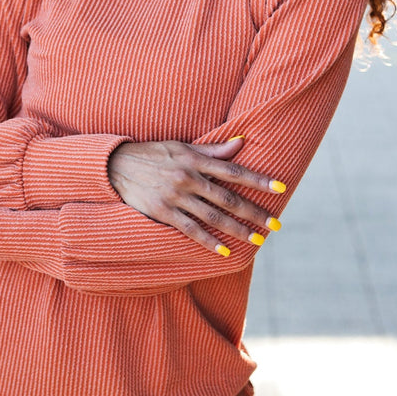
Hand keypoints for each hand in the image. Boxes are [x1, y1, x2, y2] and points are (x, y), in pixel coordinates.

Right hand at [107, 136, 283, 255]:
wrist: (115, 165)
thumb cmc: (153, 153)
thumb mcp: (182, 146)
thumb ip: (212, 149)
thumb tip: (241, 143)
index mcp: (195, 160)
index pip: (234, 171)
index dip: (259, 180)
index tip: (281, 188)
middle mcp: (189, 179)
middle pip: (229, 198)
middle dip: (255, 212)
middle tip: (276, 224)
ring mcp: (176, 197)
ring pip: (213, 217)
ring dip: (237, 230)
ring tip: (257, 241)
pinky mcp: (163, 213)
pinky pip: (190, 230)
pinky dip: (208, 242)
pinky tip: (224, 251)